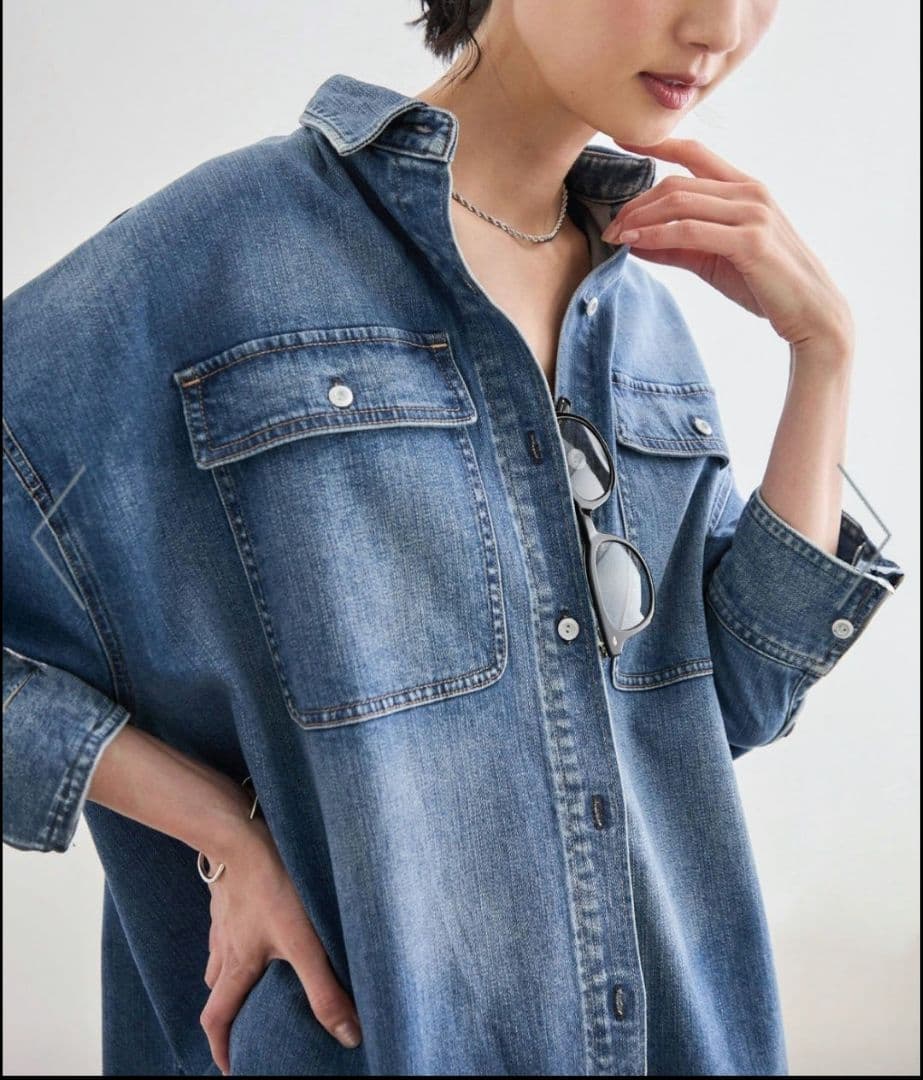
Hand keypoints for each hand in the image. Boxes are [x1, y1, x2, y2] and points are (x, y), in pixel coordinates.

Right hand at [199, 809, 361, 1073]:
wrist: (242, 832)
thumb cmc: (272, 885)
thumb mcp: (303, 942)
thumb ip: (324, 988)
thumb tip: (348, 1035)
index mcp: (236, 965)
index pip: (217, 1018)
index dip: (221, 1048)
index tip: (230, 1066)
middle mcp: (223, 945)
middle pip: (217, 988)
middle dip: (229, 1009)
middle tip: (246, 1019)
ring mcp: (223, 915)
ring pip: (221, 954)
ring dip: (232, 970)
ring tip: (254, 973)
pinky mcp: (229, 888)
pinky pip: (227, 921)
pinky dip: (237, 933)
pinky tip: (257, 920)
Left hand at [602, 138, 853, 350]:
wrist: (811, 313)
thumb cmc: (764, 285)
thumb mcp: (713, 260)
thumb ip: (677, 247)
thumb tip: (633, 241)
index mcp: (744, 188)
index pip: (695, 153)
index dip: (657, 143)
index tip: (622, 139)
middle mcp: (749, 192)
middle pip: (677, 183)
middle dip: (636, 203)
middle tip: (610, 227)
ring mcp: (752, 213)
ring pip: (680, 202)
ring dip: (641, 219)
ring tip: (615, 236)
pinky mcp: (750, 240)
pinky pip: (690, 230)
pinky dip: (656, 235)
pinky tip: (634, 243)